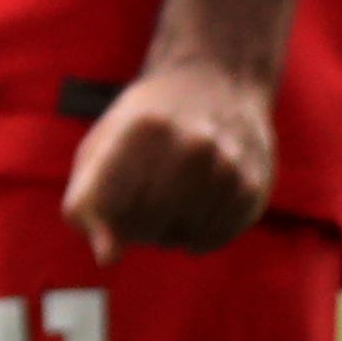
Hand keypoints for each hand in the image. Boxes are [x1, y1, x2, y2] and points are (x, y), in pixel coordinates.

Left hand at [59, 58, 276, 260]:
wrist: (214, 82)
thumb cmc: (144, 123)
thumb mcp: (103, 143)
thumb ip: (89, 200)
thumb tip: (106, 258)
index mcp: (142, 129)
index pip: (106, 206)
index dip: (100, 214)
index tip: (107, 202)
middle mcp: (191, 147)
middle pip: (142, 226)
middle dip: (131, 223)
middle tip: (137, 196)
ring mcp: (227, 169)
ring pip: (179, 239)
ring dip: (164, 231)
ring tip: (167, 195)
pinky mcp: (253, 189)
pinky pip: (210, 240)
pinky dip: (193, 235)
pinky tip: (191, 206)